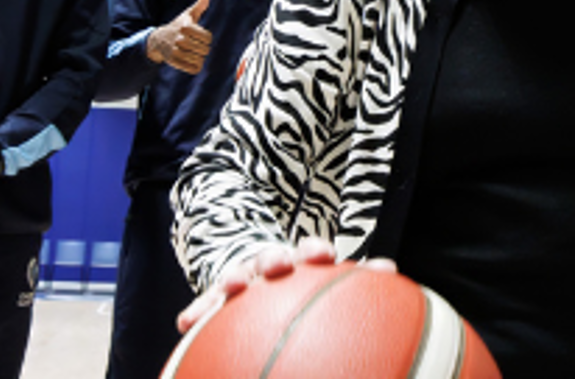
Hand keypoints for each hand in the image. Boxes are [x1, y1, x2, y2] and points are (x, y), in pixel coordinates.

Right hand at [147, 0, 212, 73]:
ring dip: (200, 58)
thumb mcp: (186, 15)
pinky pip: (192, 69)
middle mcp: (180, 38)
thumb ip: (198, 6)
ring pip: (199, 60)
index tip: (201, 38)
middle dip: (203, 49)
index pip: (208, 38)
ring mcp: (175, 50)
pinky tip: (193, 62)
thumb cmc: (177, 26)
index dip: (207, 39)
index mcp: (186, 27)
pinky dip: (196, 67)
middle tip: (198, 47)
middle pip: (204, 49)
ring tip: (195, 54)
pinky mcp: (173, 61)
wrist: (158, 40)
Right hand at [175, 239, 396, 333]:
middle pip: (271, 257)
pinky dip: (197, 311)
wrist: (261, 271)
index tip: (324, 254)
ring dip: (236, 277)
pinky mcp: (218, 296)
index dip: (316, 250)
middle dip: (275, 258)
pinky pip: (206, 303)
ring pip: (238, 274)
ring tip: (232, 284)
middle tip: (279, 264)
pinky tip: (184, 322)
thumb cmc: (302, 285)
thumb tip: (390, 269)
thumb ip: (357, 277)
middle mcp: (270, 265)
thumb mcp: (324, 281)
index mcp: (301, 261)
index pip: (309, 251)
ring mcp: (244, 278)